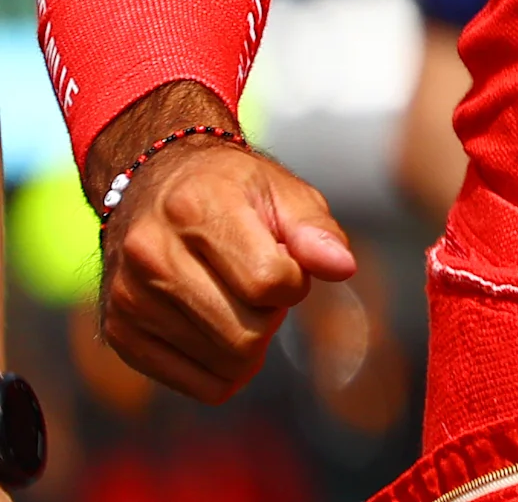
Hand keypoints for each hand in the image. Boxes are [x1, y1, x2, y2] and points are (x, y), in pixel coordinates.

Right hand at [88, 82, 354, 403]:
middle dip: (273, 316)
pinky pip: (195, 385)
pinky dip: (223, 370)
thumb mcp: (280, 189)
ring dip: (250, 343)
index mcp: (196, 209)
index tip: (286, 262)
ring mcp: (129, 298)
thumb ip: (315, 230)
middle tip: (263, 287)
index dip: (294, 281)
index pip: (268, 281)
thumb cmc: (228, 189)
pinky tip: (220, 331)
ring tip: (238, 302)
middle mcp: (152, 255)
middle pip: (245, 334)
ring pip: (224, 364)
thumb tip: (343, 268)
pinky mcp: (119, 332)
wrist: (152, 185)